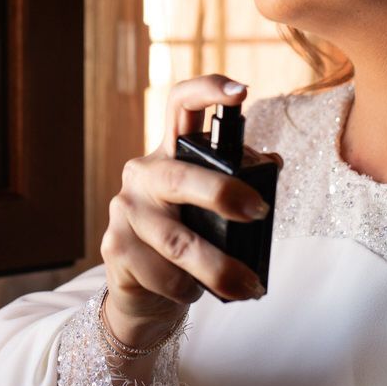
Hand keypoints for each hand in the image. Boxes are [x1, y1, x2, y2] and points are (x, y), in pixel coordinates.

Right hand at [101, 74, 278, 349]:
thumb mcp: (210, 208)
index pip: (180, 106)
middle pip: (180, 176)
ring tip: (250, 286)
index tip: (240, 91)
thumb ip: (238, 182)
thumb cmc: (188, 238)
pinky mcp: (115, 250)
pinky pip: (161, 273)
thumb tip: (271, 164)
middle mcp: (143, 176)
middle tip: (259, 212)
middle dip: (222, 193)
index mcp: (170, 154)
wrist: (143, 293)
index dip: (207, 91)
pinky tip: (199, 294)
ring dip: (218, 267)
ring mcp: (125, 212)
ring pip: (176, 240)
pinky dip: (188, 289)